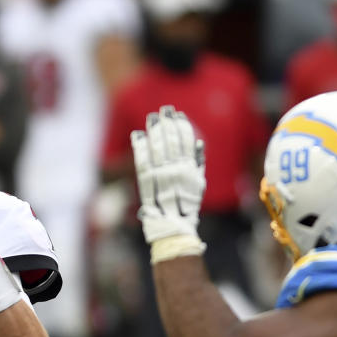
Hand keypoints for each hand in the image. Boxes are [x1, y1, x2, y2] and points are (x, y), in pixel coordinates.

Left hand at [132, 105, 205, 242]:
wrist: (173, 226)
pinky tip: (138, 134)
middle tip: (163, 110)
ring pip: (157, 147)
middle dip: (168, 124)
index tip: (177, 115)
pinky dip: (140, 147)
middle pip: (171, 141)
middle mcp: (175, 170)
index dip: (181, 126)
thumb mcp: (198, 183)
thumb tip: (198, 142)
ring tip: (152, 117)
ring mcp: (160, 175)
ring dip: (154, 130)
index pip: (186, 142)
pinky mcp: (146, 182)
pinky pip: (143, 160)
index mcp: (189, 169)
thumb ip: (198, 163)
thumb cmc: (186, 205)